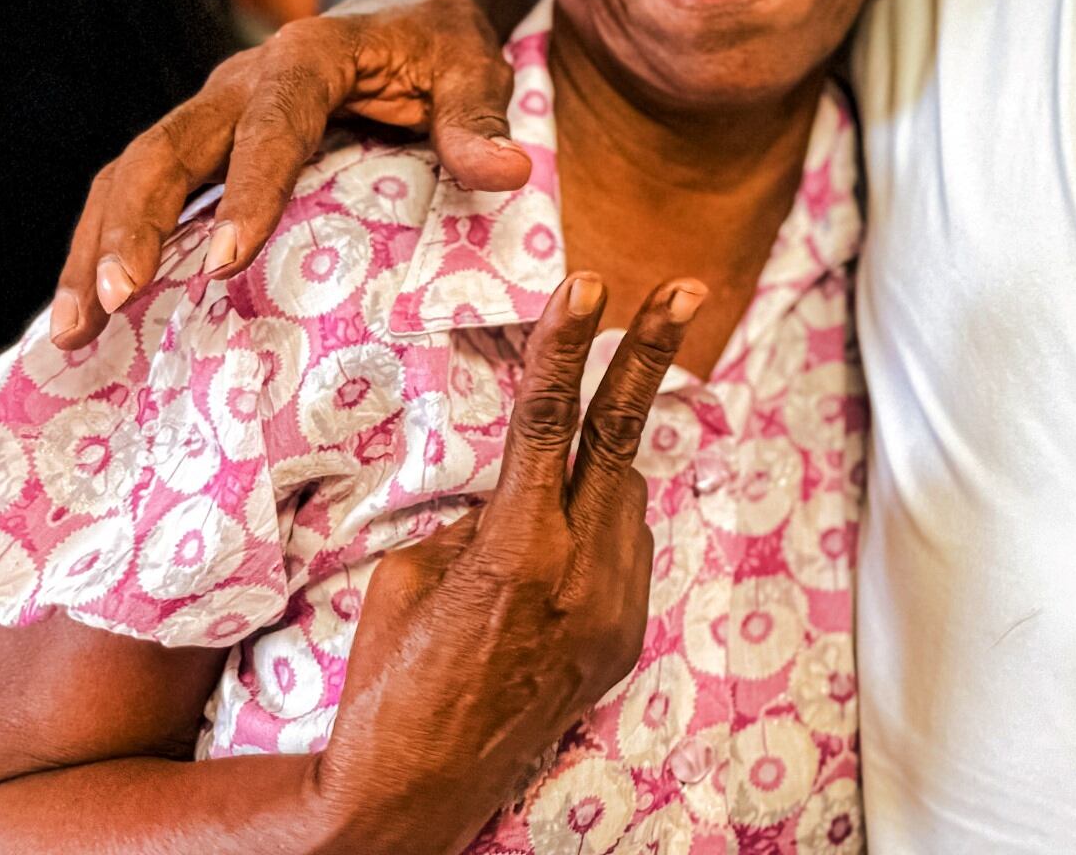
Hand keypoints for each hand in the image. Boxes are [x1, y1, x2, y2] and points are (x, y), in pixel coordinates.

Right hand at [51, 0, 527, 348]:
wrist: (416, 14)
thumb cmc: (447, 47)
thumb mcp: (475, 70)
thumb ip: (480, 120)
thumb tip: (506, 171)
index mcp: (309, 55)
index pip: (271, 123)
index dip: (247, 188)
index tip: (229, 260)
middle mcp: (243, 79)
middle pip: (168, 146)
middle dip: (134, 224)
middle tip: (115, 302)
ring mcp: (213, 112)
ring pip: (134, 170)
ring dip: (98, 245)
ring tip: (72, 326)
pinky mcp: (204, 145)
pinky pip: (140, 190)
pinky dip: (107, 245)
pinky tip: (85, 311)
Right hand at [311, 274, 704, 854]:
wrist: (415, 790)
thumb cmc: (390, 678)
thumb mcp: (409, 576)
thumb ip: (475, 516)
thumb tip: (514, 489)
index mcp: (519, 552)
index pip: (548, 423)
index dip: (567, 346)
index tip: (589, 284)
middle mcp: (583, 576)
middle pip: (621, 439)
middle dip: (650, 358)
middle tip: (686, 288)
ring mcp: (614, 611)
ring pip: (623, 497)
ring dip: (603, 457)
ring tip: (576, 443)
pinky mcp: (624, 639)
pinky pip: (624, 550)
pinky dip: (600, 521)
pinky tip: (564, 529)